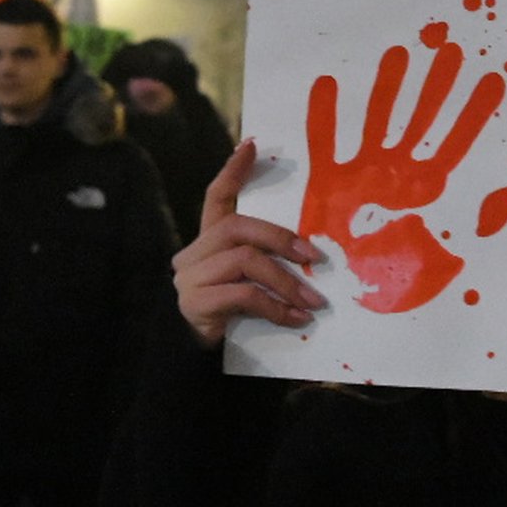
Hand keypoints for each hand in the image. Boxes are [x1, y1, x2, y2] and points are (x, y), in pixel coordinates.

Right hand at [176, 140, 328, 347]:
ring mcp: (191, 277)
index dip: (233, 171)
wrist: (194, 361)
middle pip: (238, 227)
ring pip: (245, 260)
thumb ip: (265, 263)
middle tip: (314, 257)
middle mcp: (194, 253)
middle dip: (281, 239)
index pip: (216, 197)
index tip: (252, 145)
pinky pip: (245, 295)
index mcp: (208, 242)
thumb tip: (313, 255)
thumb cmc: (231, 319)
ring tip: (314, 300)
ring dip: (286, 281)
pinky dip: (276, 307)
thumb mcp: (250, 284)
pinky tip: (296, 319)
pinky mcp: (196, 302)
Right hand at [299, 39, 505, 312]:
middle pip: (420, 119)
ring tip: (398, 54)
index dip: (473, 111)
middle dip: (436, 86)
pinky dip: (327, 116)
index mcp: (426, 188)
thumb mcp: (446, 254)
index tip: (493, 79)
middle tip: (451, 49)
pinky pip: (326, 143)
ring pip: (377, 119)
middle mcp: (396, 172)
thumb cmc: (397, 277)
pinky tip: (330, 84)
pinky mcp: (327, 181)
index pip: (456, 142)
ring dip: (387, 89)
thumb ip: (475, 225)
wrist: (349, 296)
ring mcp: (361, 172)